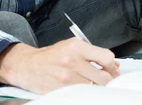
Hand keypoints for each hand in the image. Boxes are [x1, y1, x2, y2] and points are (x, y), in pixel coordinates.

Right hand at [0, 38, 119, 93]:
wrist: (28, 66)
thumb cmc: (50, 56)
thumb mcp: (70, 46)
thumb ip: (92, 53)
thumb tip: (113, 63)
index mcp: (76, 46)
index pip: (106, 57)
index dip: (112, 65)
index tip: (112, 68)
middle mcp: (72, 61)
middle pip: (104, 77)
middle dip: (108, 80)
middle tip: (107, 80)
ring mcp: (67, 78)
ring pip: (94, 88)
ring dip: (97, 87)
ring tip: (94, 84)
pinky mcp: (62, 90)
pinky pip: (83, 94)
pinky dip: (86, 92)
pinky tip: (83, 88)